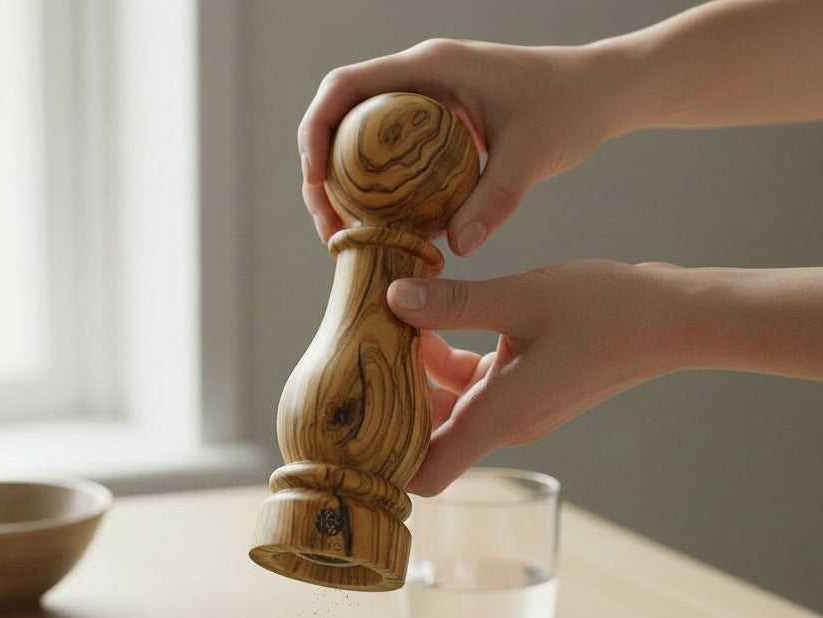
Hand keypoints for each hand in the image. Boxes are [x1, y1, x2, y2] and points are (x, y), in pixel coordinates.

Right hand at [298, 38, 622, 253]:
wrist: (603, 91)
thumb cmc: (571, 106)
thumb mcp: (532, 156)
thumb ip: (494, 199)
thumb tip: (455, 248)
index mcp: (430, 68)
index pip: (343, 89)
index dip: (314, 134)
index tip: (314, 185)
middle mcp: (419, 80)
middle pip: (340, 121)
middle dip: (321, 175)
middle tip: (329, 231)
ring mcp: (426, 103)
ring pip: (361, 143)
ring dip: (344, 189)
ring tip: (348, 239)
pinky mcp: (438, 127)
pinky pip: (390, 157)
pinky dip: (377, 193)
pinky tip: (386, 232)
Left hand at [387, 261, 685, 494]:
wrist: (671, 319)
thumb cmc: (606, 311)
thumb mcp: (521, 297)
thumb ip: (454, 303)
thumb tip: (392, 297)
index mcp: (498, 417)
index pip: (426, 477)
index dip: (387, 465)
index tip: (359, 424)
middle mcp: (501, 425)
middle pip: (424, 438)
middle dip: (391, 401)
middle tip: (364, 351)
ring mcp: (512, 410)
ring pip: (444, 407)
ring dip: (416, 373)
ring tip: (393, 320)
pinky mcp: (521, 390)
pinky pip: (468, 387)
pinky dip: (445, 361)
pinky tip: (431, 316)